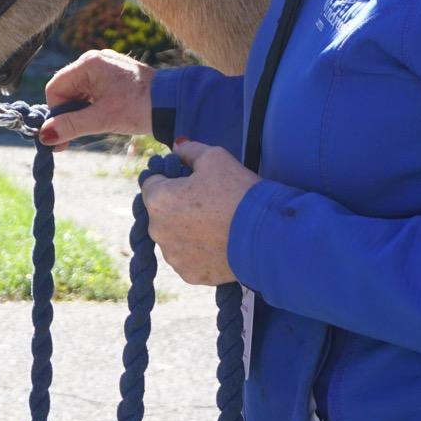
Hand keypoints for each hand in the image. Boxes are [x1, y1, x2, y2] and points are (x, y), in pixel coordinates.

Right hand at [39, 49, 155, 147]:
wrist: (176, 103)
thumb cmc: (141, 107)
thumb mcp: (102, 119)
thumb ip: (70, 125)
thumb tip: (44, 136)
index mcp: (88, 64)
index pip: (55, 88)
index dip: (56, 113)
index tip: (61, 135)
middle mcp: (95, 60)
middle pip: (66, 90)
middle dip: (67, 115)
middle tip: (70, 141)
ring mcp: (106, 67)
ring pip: (79, 93)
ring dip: (80, 114)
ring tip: (90, 130)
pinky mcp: (115, 76)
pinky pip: (93, 92)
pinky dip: (92, 108)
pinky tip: (100, 121)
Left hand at [139, 139, 259, 285]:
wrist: (267, 236)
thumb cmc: (238, 192)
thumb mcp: (215, 157)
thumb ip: (189, 150)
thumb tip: (177, 146)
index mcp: (157, 199)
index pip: (152, 183)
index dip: (171, 179)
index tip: (191, 181)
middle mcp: (157, 230)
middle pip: (161, 212)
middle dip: (178, 206)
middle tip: (208, 203)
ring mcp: (173, 255)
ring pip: (174, 237)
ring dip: (186, 231)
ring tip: (215, 224)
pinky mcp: (189, 274)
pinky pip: (188, 258)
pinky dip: (199, 252)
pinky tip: (218, 243)